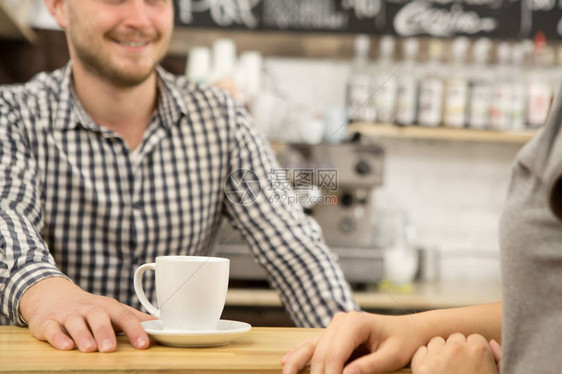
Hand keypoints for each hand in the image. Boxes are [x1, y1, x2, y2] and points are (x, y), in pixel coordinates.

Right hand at [20, 277, 154, 351]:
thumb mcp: (113, 311)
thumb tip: (161, 326)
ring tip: (90, 349)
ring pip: (75, 323)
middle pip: (98, 316)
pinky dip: (57, 337)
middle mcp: (88, 309)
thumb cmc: (90, 309)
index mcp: (107, 307)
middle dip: (104, 332)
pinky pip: (51, 329)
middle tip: (110, 348)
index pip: (124, 316)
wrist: (53, 296)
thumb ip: (135, 319)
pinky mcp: (47, 323)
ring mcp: (67, 315)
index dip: (135, 330)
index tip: (144, 344)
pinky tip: (65, 346)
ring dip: (82, 335)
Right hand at [281, 311, 426, 373]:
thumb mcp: (393, 356)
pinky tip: (285, 363)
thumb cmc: (404, 342)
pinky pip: (312, 344)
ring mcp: (335, 325)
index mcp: (356, 323)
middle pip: (321, 353)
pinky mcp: (333, 333)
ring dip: (296, 364)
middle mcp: (341, 321)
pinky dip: (299, 354)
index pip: (334, 354)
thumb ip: (370, 366)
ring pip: (311, 348)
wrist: (409, 330)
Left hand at [411, 333, 498, 373]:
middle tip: (458, 369)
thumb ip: (497, 359)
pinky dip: (425, 359)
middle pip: (455, 338)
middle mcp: (457, 349)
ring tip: (445, 371)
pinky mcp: (420, 365)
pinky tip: (432, 373)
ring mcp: (437, 356)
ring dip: (440, 352)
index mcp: (479, 350)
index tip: (473, 364)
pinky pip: (422, 351)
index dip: (474, 352)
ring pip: (437, 342)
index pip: (475, 339)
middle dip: (457, 350)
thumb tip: (491, 343)